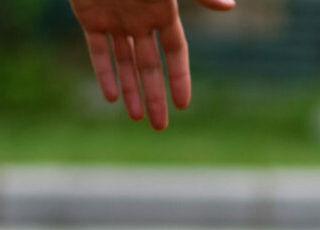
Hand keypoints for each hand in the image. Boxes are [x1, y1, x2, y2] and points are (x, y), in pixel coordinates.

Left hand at [69, 0, 234, 129]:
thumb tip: (230, 6)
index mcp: (162, 11)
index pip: (175, 52)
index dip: (180, 78)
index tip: (184, 105)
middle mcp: (140, 20)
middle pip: (151, 66)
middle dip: (155, 96)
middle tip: (160, 127)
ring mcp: (115, 19)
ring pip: (125, 63)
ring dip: (131, 91)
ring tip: (137, 119)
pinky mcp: (88, 16)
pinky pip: (97, 50)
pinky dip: (104, 72)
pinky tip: (111, 97)